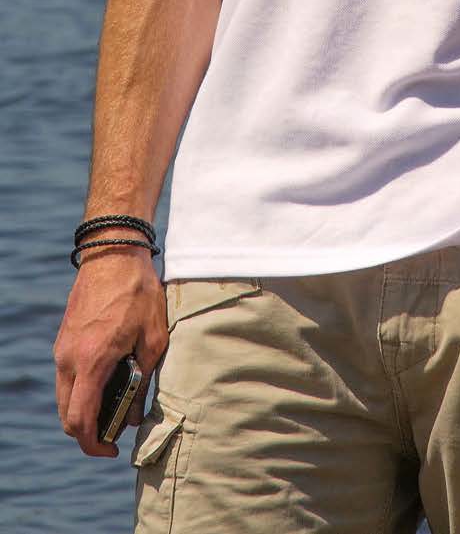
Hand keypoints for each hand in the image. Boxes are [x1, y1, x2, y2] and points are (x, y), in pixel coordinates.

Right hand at [54, 247, 167, 456]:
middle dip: (89, 431)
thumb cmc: (138, 292)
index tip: (112, 450)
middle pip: (67, 415)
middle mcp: (69, 359)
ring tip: (117, 405)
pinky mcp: (64, 339)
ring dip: (85, 410)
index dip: (93, 444)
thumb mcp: (154, 338)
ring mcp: (62, 348)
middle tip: (117, 431)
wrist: (113, 252)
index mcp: (91, 361)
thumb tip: (134, 416)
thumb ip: (143, 381)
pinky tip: (108, 381)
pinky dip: (82, 390)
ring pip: (66, 397)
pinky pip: (68, 377)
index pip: (79, 421)